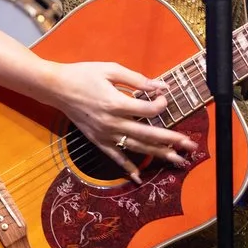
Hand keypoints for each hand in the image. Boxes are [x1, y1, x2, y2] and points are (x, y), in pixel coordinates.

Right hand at [46, 62, 198, 182]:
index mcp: (116, 103)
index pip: (148, 109)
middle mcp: (112, 123)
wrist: (57, 88)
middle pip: (147, 134)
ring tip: (177, 160)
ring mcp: (105, 134)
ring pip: (136, 147)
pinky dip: (127, 168)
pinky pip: (115, 157)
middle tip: (190, 145)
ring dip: (158, 154)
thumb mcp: (110, 69)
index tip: (165, 98)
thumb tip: (160, 86)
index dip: (161, 105)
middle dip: (171, 140)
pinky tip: (139, 177)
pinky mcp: (98, 141)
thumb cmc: (84, 74)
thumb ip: (137, 79)